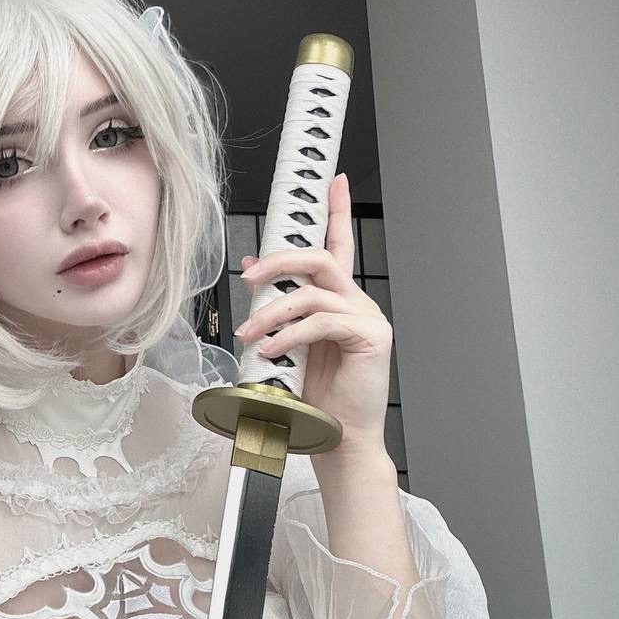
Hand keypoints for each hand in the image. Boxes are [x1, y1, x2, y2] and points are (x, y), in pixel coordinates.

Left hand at [235, 173, 392, 455]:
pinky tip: (271, 351)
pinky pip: (322, 322)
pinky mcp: (370, 338)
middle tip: (249, 276)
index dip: (336, 210)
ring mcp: (367, 318)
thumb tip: (254, 271)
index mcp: (339, 299)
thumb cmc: (313, 395)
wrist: (337, 439)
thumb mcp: (286, 343)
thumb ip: (277, 307)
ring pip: (313, 291)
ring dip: (273, 311)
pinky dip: (289, 335)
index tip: (332, 179)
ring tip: (252, 335)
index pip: (339, 244)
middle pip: (320, 257)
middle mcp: (356, 302)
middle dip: (280, 259)